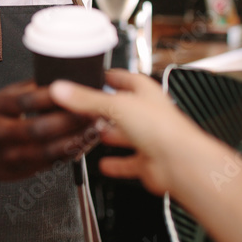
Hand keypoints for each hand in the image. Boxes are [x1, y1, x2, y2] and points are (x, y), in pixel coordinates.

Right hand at [0, 80, 100, 183]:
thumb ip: (26, 91)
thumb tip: (61, 78)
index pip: (26, 101)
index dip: (54, 96)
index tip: (79, 89)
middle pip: (39, 128)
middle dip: (71, 120)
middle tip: (95, 110)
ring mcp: (9, 156)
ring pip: (48, 150)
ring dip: (77, 139)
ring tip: (97, 127)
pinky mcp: (20, 171)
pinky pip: (50, 163)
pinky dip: (70, 152)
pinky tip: (85, 142)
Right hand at [49, 69, 211, 194]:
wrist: (180, 163)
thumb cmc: (162, 128)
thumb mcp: (116, 105)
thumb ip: (86, 99)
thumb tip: (61, 89)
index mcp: (145, 92)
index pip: (125, 78)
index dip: (109, 77)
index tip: (94, 76)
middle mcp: (149, 114)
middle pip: (123, 108)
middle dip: (105, 108)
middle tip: (85, 108)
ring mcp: (150, 138)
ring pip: (126, 134)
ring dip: (110, 134)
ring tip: (91, 134)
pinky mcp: (147, 162)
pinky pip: (128, 162)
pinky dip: (116, 164)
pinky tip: (104, 164)